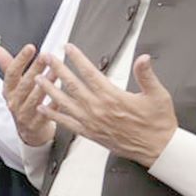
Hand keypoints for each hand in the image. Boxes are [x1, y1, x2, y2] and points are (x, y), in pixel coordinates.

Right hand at [0, 43, 55, 146]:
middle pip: (24, 84)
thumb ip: (7, 66)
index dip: (20, 60)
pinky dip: (53, 104)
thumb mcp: (12, 85)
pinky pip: (46, 113)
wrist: (28, 131)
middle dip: (35, 69)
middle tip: (46, 56)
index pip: (11, 73)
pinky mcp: (35, 124)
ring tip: (55, 71)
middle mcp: (14, 102)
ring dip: (46, 84)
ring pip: (35, 98)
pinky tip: (61, 95)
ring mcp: (24, 114)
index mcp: (8, 91)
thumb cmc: (22, 104)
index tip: (30, 48)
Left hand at [34, 45, 177, 166]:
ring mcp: (91, 122)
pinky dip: (54, 115)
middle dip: (57, 69)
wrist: (157, 148)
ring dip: (49, 89)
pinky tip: (43, 108)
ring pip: (65, 102)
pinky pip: (67, 123)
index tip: (67, 47)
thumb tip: (144, 58)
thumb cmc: (158, 122)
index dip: (77, 58)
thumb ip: (147, 75)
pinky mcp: (90, 133)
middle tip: (46, 57)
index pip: (90, 72)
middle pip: (72, 84)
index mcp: (113, 96)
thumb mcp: (158, 95)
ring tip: (37, 78)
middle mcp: (98, 108)